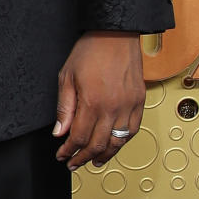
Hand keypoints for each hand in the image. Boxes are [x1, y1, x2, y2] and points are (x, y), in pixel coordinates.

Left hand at [53, 31, 144, 170]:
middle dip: (83, 157)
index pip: (78, 137)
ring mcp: (128, 108)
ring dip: (104, 155)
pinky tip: (113, 146)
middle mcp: (112, 109)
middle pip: (98, 144)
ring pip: (117, 143)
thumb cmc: (89, 50)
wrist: (114, 35)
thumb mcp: (66, 76)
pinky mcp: (139, 104)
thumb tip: (59, 132)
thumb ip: (64, 107)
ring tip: (93, 161)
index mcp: (92, 102)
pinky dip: (122, 143)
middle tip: (74, 163)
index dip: (68, 150)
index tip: (62, 155)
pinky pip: (132, 132)